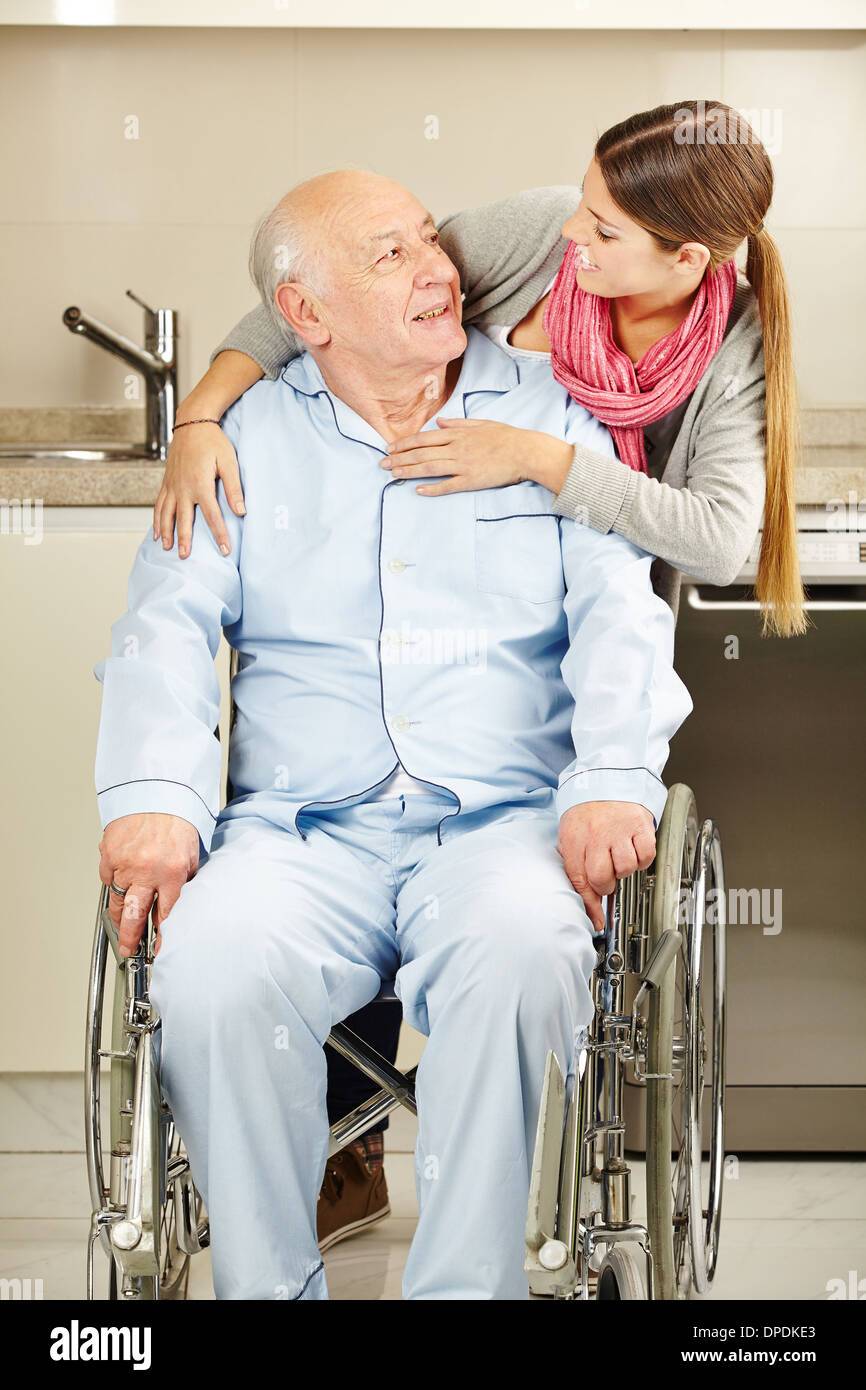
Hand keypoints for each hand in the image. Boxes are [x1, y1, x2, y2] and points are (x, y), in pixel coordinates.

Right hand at [98, 814, 199, 957]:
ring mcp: (125, 864)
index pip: (166, 915)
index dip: (163, 937)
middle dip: (131, 938)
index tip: (160, 949)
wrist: (156, 792)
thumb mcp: (190, 855)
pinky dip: (112, 884)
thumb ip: (183, 881)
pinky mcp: (109, 855)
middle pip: (135, 915)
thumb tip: (178, 906)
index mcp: (172, 873)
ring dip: (118, 916)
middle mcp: (147, 872)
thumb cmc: (176, 821)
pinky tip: (120, 884)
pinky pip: (107, 879)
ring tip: (121, 927)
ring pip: (117, 901)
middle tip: (129, 950)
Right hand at [153, 421, 244, 558]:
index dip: (219, 535)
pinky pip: (159, 504)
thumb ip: (233, 488)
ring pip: (166, 514)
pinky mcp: (167, 482)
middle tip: (185, 557)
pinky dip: (156, 519)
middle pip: (183, 520)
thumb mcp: (228, 462)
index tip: (224, 550)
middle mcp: (183, 488)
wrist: (192, 423)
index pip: (212, 516)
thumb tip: (241, 511)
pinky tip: (155, 531)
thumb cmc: (212, 441)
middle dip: (185, 540)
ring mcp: (172, 485)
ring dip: (165, 532)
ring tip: (166, 548)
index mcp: (201, 484)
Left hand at [381, 417, 573, 496]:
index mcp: (457, 433)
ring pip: (429, 468)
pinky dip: (432, 488)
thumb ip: (458, 423)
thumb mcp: (480, 423)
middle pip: (422, 453)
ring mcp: (463, 465)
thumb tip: (439, 422)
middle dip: (399, 458)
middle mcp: (456, 448)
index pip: (424, 438)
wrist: (525, 451)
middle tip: (382, 464)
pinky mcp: (471, 480)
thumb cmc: (505, 436)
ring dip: (409, 471)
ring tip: (393, 474)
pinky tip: (418, 490)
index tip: (390, 448)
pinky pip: (448, 485)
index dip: (405, 444)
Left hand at [558, 801, 655, 933]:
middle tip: (607, 875)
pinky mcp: (639, 825)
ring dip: (624, 868)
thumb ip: (576, 868)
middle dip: (606, 884)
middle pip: (601, 877)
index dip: (589, 905)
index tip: (597, 921)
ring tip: (619, 855)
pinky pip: (645, 855)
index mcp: (574, 838)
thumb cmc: (586, 813)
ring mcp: (619, 829)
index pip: (579, 880)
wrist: (605, 780)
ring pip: (626, 868)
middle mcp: (596, 834)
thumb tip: (589, 905)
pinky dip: (642, 858)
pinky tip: (634, 848)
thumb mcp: (571, 837)